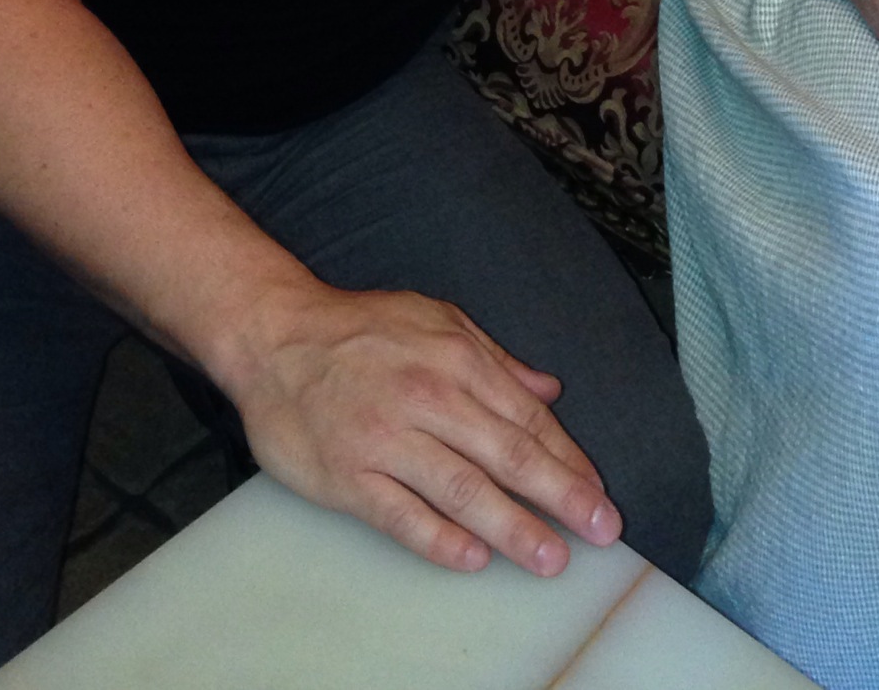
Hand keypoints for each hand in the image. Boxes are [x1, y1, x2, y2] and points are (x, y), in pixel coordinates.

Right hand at [224, 282, 621, 575]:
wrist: (276, 336)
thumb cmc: (361, 330)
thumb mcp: (437, 321)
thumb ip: (495, 359)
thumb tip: (548, 390)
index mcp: (456, 359)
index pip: (525, 418)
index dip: (567, 458)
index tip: (596, 491)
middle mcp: (429, 398)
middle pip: (507, 455)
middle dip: (561, 494)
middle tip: (602, 528)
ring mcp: (387, 440)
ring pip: (463, 490)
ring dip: (513, 526)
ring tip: (550, 556)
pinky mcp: (348, 475)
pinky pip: (402, 515)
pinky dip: (440, 539)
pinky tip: (474, 558)